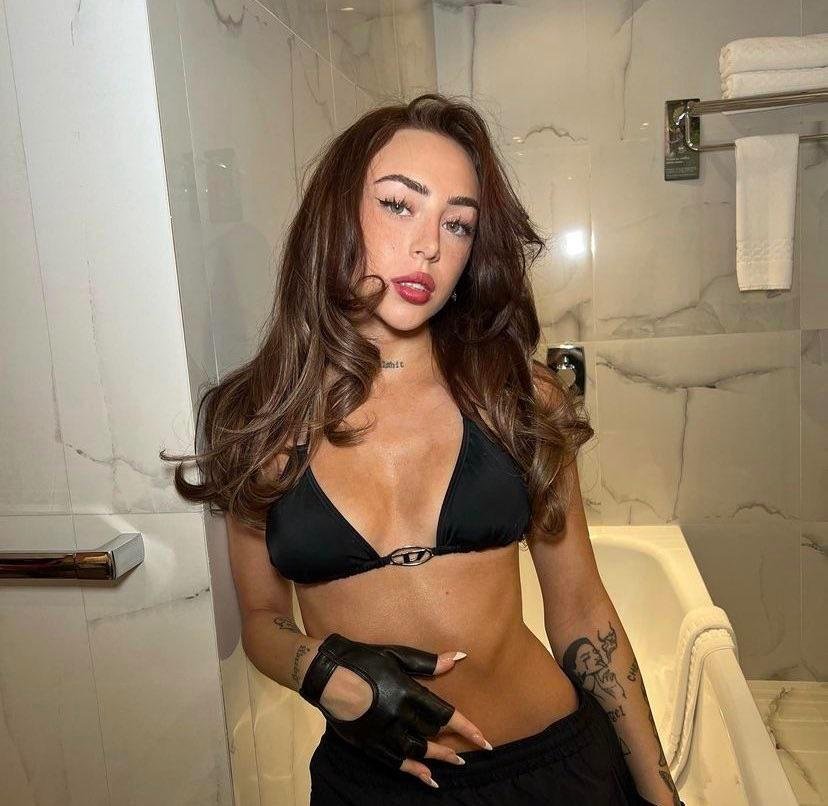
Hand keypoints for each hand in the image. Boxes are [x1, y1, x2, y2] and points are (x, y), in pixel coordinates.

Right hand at [300, 633, 489, 787]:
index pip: (444, 715)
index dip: (466, 728)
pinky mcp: (369, 742)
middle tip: (468, 755)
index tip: (484, 740)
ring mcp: (383, 732)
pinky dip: (412, 770)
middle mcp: (398, 716)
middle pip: (432, 736)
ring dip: (436, 759)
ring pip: (416, 751)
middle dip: (451, 746)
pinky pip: (394, 761)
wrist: (326, 673)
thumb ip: (428, 662)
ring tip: (452, 764)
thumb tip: (459, 658)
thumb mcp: (396, 655)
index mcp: (407, 692)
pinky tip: (425, 778)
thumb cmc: (364, 658)